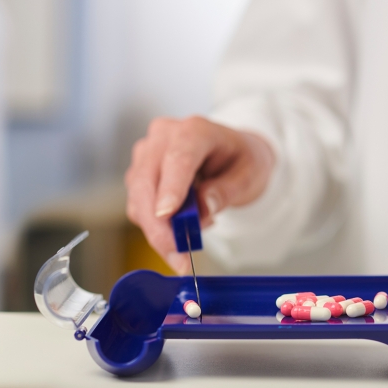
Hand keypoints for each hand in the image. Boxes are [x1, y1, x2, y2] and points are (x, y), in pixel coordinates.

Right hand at [125, 116, 274, 273]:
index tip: (167, 216)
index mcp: (194, 130)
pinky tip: (179, 231)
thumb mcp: (249, 175)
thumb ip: (227, 191)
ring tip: (187, 246)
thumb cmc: (240, 160)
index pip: (177, 158)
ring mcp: (146, 155)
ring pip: (138, 199)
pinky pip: (138, 207)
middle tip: (178, 257)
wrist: (231, 154)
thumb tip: (204, 209)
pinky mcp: (138, 175)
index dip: (170, 188)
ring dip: (157, 232)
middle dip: (159, 225)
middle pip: (147, 182)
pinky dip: (154, 229)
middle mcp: (163, 137)